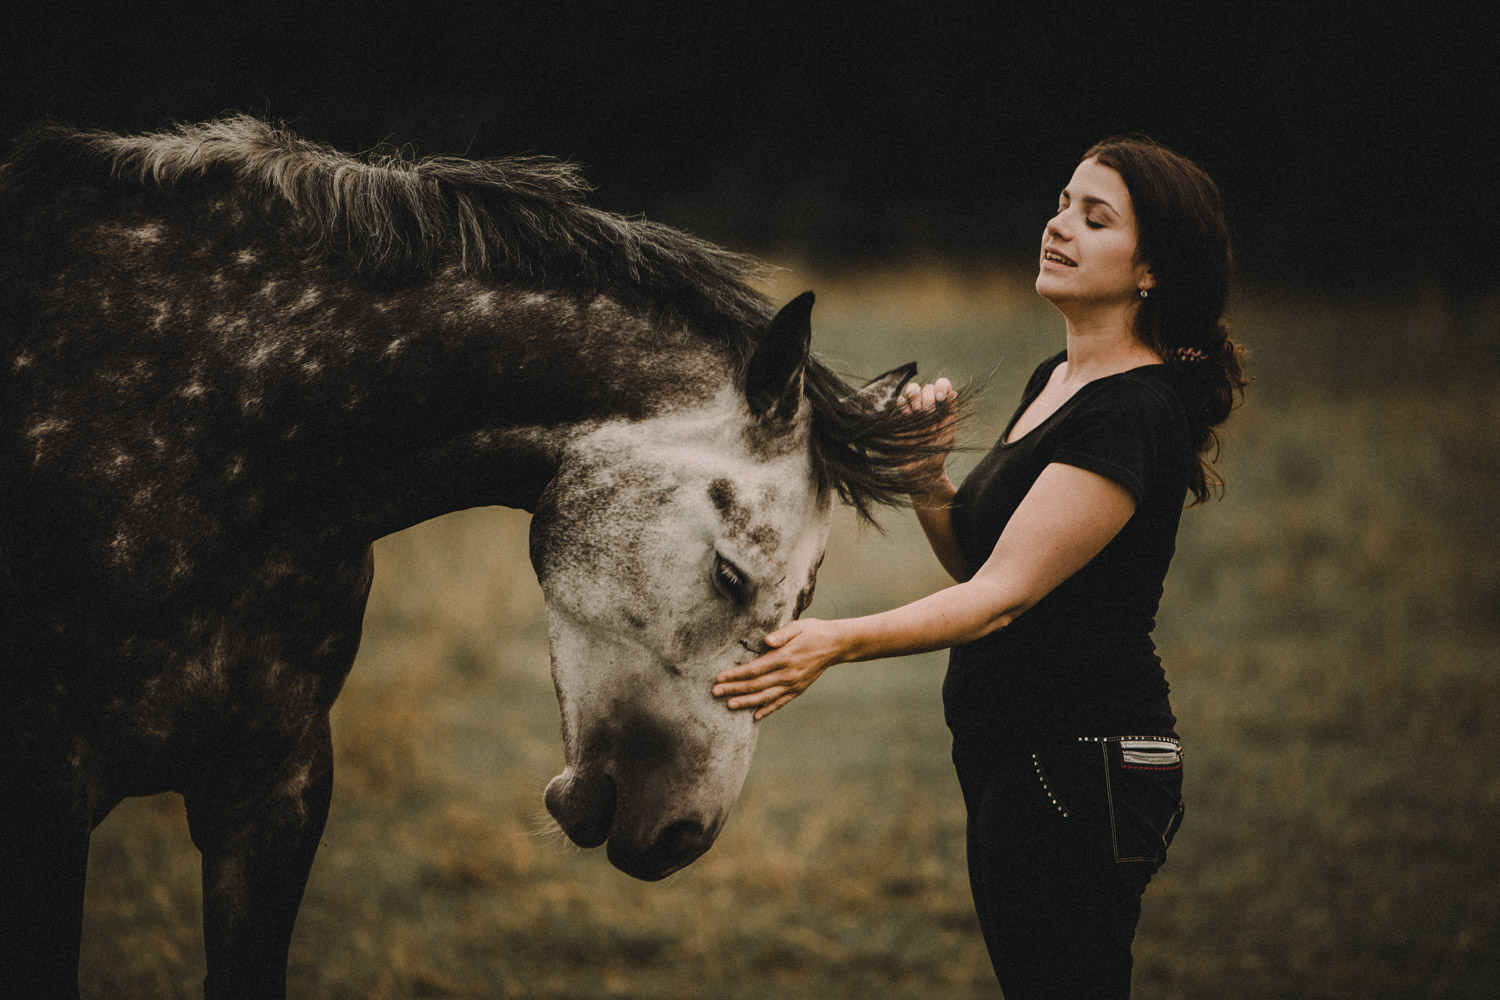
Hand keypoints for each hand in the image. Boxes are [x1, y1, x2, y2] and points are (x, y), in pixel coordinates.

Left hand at [712, 618, 847, 719]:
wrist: (835, 645)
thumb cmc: (813, 631)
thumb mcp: (798, 626)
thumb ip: (782, 634)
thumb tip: (767, 641)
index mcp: (785, 657)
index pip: (755, 669)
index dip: (736, 675)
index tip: (719, 677)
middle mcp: (788, 674)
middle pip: (756, 685)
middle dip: (734, 689)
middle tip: (715, 692)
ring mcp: (794, 684)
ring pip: (766, 697)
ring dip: (746, 702)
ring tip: (729, 705)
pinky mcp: (798, 690)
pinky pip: (781, 702)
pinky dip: (768, 709)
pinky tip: (755, 715)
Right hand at [897, 377, 956, 496]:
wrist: (921, 469)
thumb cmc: (937, 451)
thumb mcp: (948, 433)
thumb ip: (950, 413)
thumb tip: (953, 393)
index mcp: (941, 407)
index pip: (941, 385)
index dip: (941, 386)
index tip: (941, 398)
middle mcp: (926, 406)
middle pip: (926, 386)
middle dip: (928, 396)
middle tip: (929, 412)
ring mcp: (912, 411)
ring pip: (911, 390)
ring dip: (915, 396)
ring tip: (918, 412)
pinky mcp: (898, 417)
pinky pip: (897, 401)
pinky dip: (902, 403)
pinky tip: (906, 414)